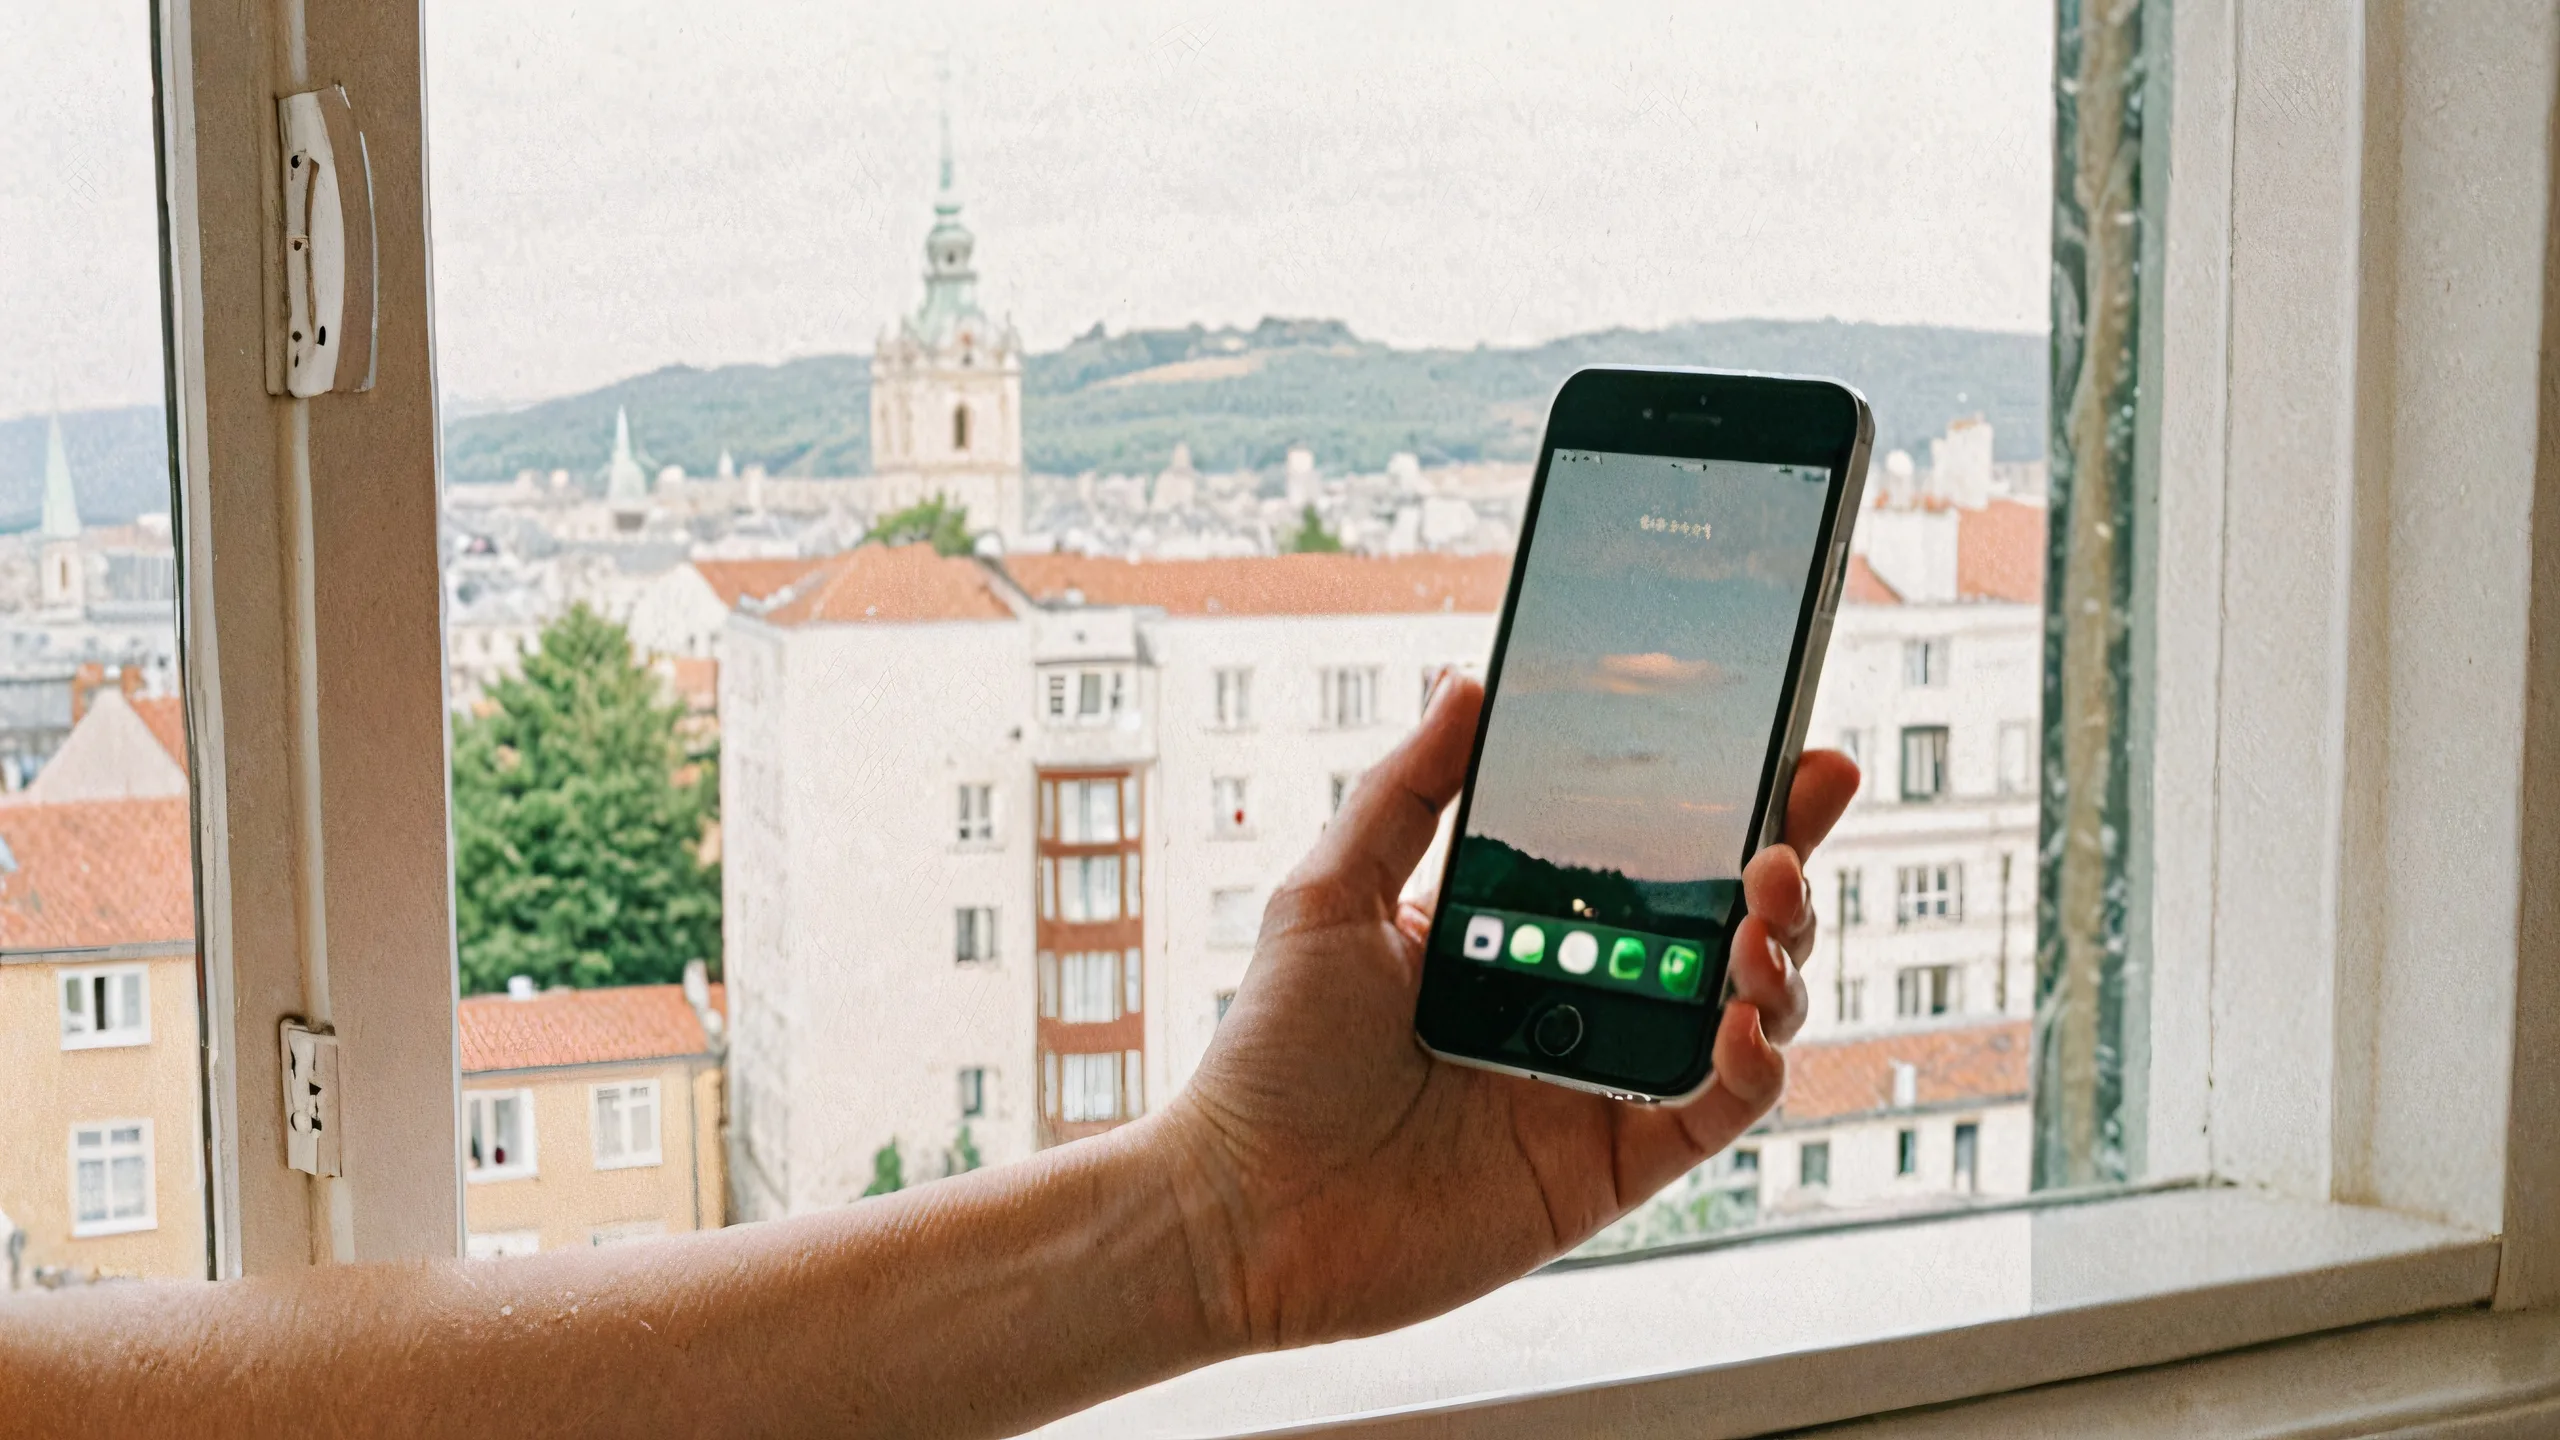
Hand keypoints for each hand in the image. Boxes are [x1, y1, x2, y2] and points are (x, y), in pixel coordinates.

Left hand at [1152, 674, 1858, 1353]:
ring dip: (1779, 963)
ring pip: (1745, 1015)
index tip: (1790, 752)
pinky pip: (1716, 1114)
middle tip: (1782, 844)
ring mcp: (1602, 1085)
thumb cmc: (1271, 1056)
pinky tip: (1742, 1023)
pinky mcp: (1611, 1168)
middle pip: (1722, 929)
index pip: (1650, 857)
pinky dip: (1754, 1067)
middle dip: (1783, 876)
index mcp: (1524, 929)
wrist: (1244, 1208)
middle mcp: (1578, 1002)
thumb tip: (1467, 686)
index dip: (1735, 809)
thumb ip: (1407, 792)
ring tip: (1761, 923)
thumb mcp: (1332, 895)